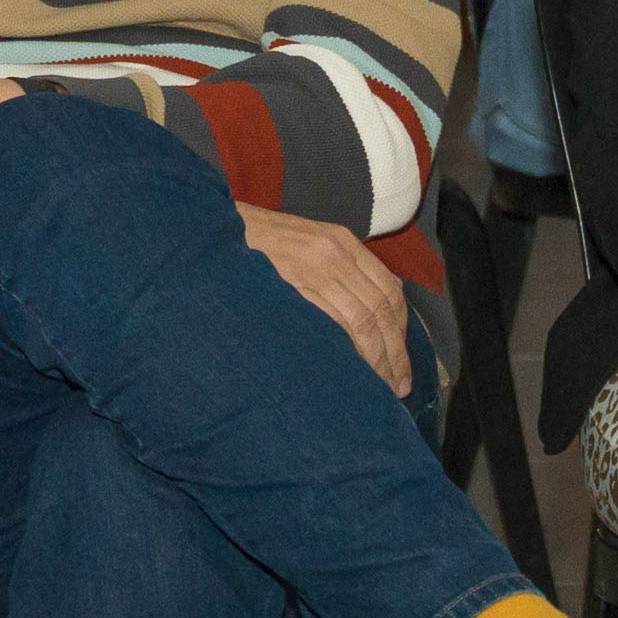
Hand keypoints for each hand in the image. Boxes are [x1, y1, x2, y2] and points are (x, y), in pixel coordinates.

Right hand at [236, 206, 410, 394]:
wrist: (216, 231)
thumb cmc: (258, 245)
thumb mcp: (308, 244)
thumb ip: (342, 270)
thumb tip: (379, 304)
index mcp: (343, 243)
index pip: (389, 291)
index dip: (401, 332)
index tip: (401, 363)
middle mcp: (336, 253)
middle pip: (381, 309)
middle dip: (395, 353)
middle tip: (398, 386)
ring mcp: (315, 268)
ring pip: (363, 319)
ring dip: (377, 357)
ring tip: (380, 387)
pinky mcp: (294, 284)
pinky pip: (333, 322)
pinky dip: (348, 349)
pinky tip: (351, 370)